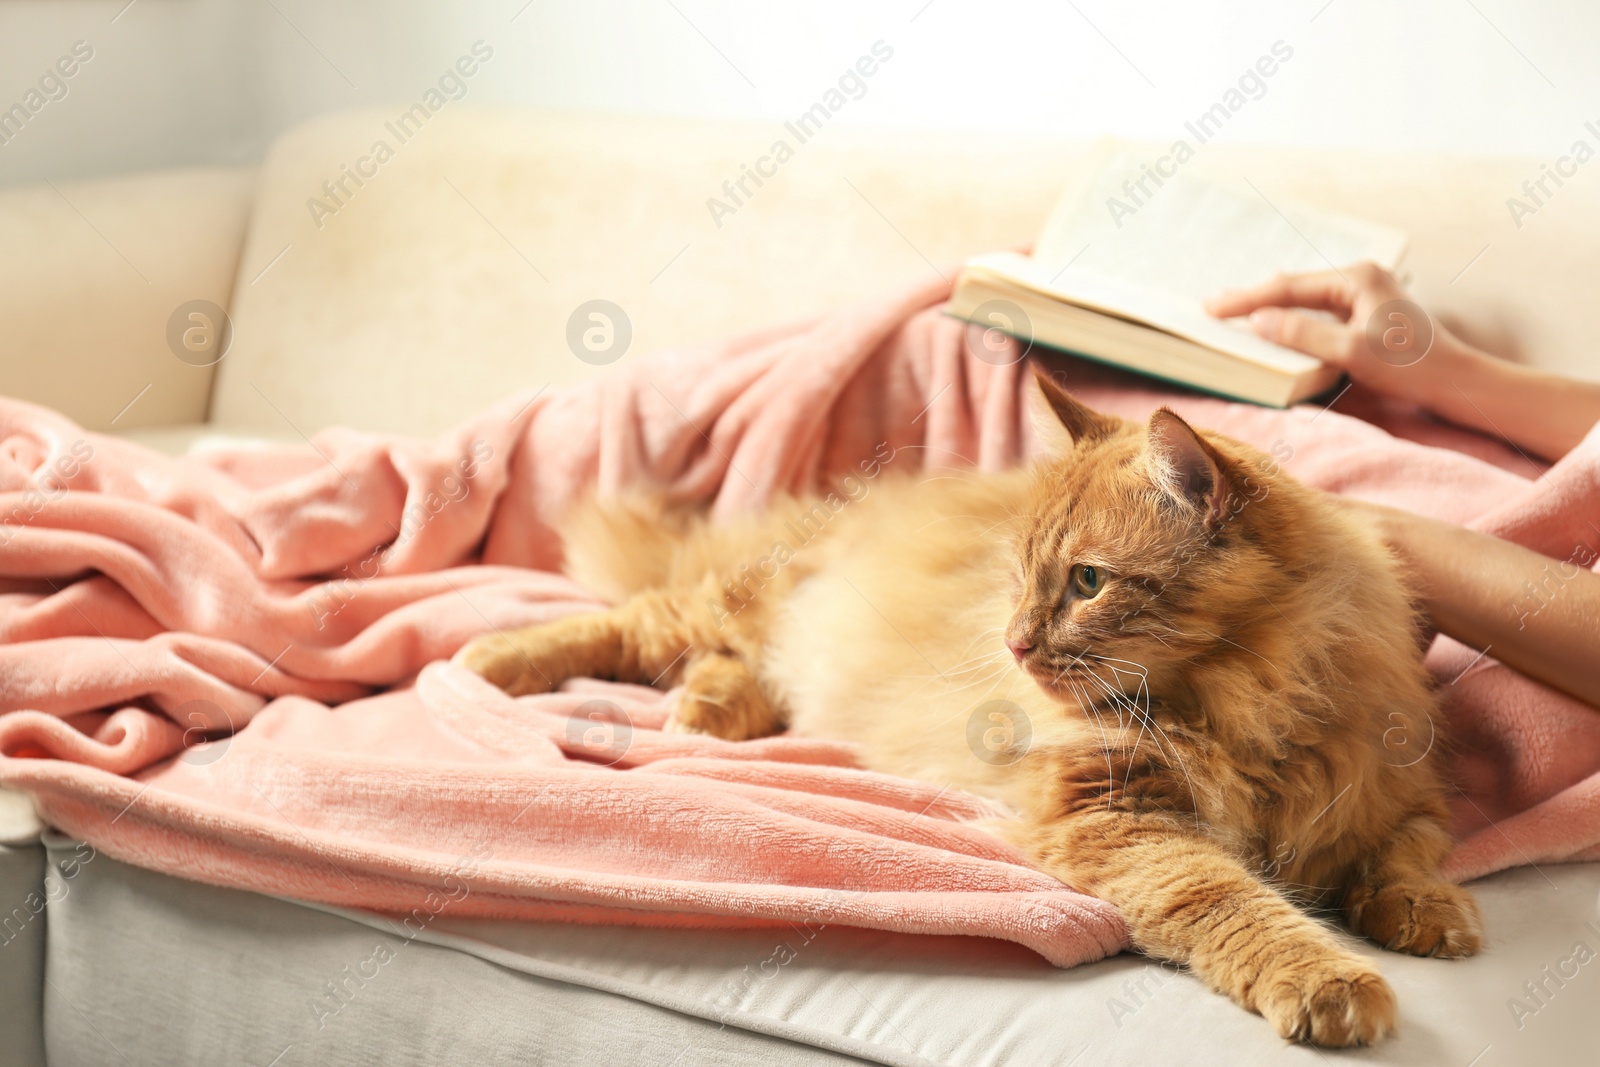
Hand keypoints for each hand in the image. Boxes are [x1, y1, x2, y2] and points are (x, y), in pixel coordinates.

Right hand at [1204, 263, 1468, 405]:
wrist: (1457, 381)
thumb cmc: (1410, 367)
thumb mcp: (1351, 351)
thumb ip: (1303, 334)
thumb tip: (1258, 321)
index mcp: (1357, 277)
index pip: (1288, 287)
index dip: (1247, 300)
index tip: (1212, 308)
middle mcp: (1361, 277)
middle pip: (1294, 286)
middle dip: (1253, 297)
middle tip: (1213, 306)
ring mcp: (1365, 293)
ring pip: (1304, 297)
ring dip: (1270, 305)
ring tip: (1235, 309)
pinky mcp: (1367, 313)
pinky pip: (1318, 309)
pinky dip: (1291, 314)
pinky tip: (1275, 317)